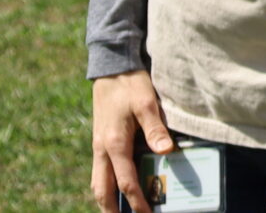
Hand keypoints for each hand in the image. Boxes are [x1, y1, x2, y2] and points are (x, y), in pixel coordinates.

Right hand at [89, 70, 175, 212]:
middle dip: (111, 209)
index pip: (125, 182)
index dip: (136, 201)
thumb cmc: (130, 84)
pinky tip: (117, 184)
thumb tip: (167, 151)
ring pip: (98, 181)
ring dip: (106, 198)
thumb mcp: (146, 103)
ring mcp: (98, 145)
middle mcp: (102, 149)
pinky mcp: (100, 139)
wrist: (111, 66)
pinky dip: (107, 182)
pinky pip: (100, 169)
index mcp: (114, 144)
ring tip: (117, 211)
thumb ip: (156, 128)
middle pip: (102, 189)